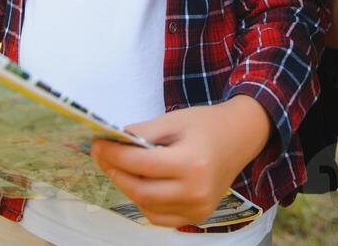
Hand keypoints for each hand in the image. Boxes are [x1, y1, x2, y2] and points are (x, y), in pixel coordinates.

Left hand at [89, 96, 270, 227]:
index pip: (141, 165)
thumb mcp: (174, 120)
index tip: (97, 145)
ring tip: (118, 168)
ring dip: (127, 187)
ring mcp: (198, 208)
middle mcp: (196, 191)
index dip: (114, 156)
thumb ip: (142, 132)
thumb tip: (111, 142)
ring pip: (146, 206)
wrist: (239, 138)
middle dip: (115, 173)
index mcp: (192, 163)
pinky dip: (144, 202)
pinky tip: (139, 183)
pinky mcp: (197, 217)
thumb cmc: (206, 125)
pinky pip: (159, 216)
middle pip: (140, 190)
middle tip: (102, 156)